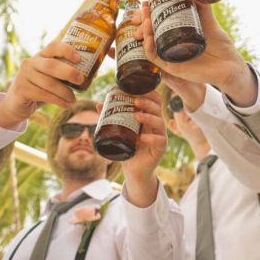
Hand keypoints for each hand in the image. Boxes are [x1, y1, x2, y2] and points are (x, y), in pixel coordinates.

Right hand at [0, 42, 82, 128]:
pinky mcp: (21, 90)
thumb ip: (66, 73)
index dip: (67, 50)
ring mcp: (24, 76)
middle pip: (51, 65)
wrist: (16, 105)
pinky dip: (58, 100)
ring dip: (65, 92)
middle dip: (69, 72)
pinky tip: (66, 105)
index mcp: (41, 56)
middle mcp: (30, 62)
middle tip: (81, 80)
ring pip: (49, 83)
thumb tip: (94, 72)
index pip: (53, 47)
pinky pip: (43, 94)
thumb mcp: (52, 78)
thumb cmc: (41, 88)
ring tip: (74, 99)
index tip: (79, 59)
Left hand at [118, 91, 166, 207]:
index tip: (137, 90)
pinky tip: (141, 138)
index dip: (149, 94)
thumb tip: (98, 104)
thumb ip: (112, 118)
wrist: (134, 169)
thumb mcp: (120, 131)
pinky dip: (151, 138)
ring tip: (137, 116)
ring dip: (148, 117)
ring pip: (160, 122)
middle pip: (158, 108)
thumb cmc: (128, 147)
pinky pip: (160, 140)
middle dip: (148, 102)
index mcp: (149, 116)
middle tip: (135, 101)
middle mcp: (156, 124)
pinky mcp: (161, 148)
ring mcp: (160, 135)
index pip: (155, 100)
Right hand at [133, 2, 257, 105]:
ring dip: (146, 31)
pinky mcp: (172, 68)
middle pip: (151, 31)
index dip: (150, 13)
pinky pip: (155, 58)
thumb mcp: (210, 23)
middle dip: (144, 19)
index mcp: (178, 34)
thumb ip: (203, 7)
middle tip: (144, 8)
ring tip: (147, 19)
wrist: (230, 64)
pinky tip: (149, 38)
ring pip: (150, 44)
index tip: (147, 2)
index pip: (158, 22)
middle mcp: (172, 44)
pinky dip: (150, 48)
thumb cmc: (221, 45)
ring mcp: (171, 56)